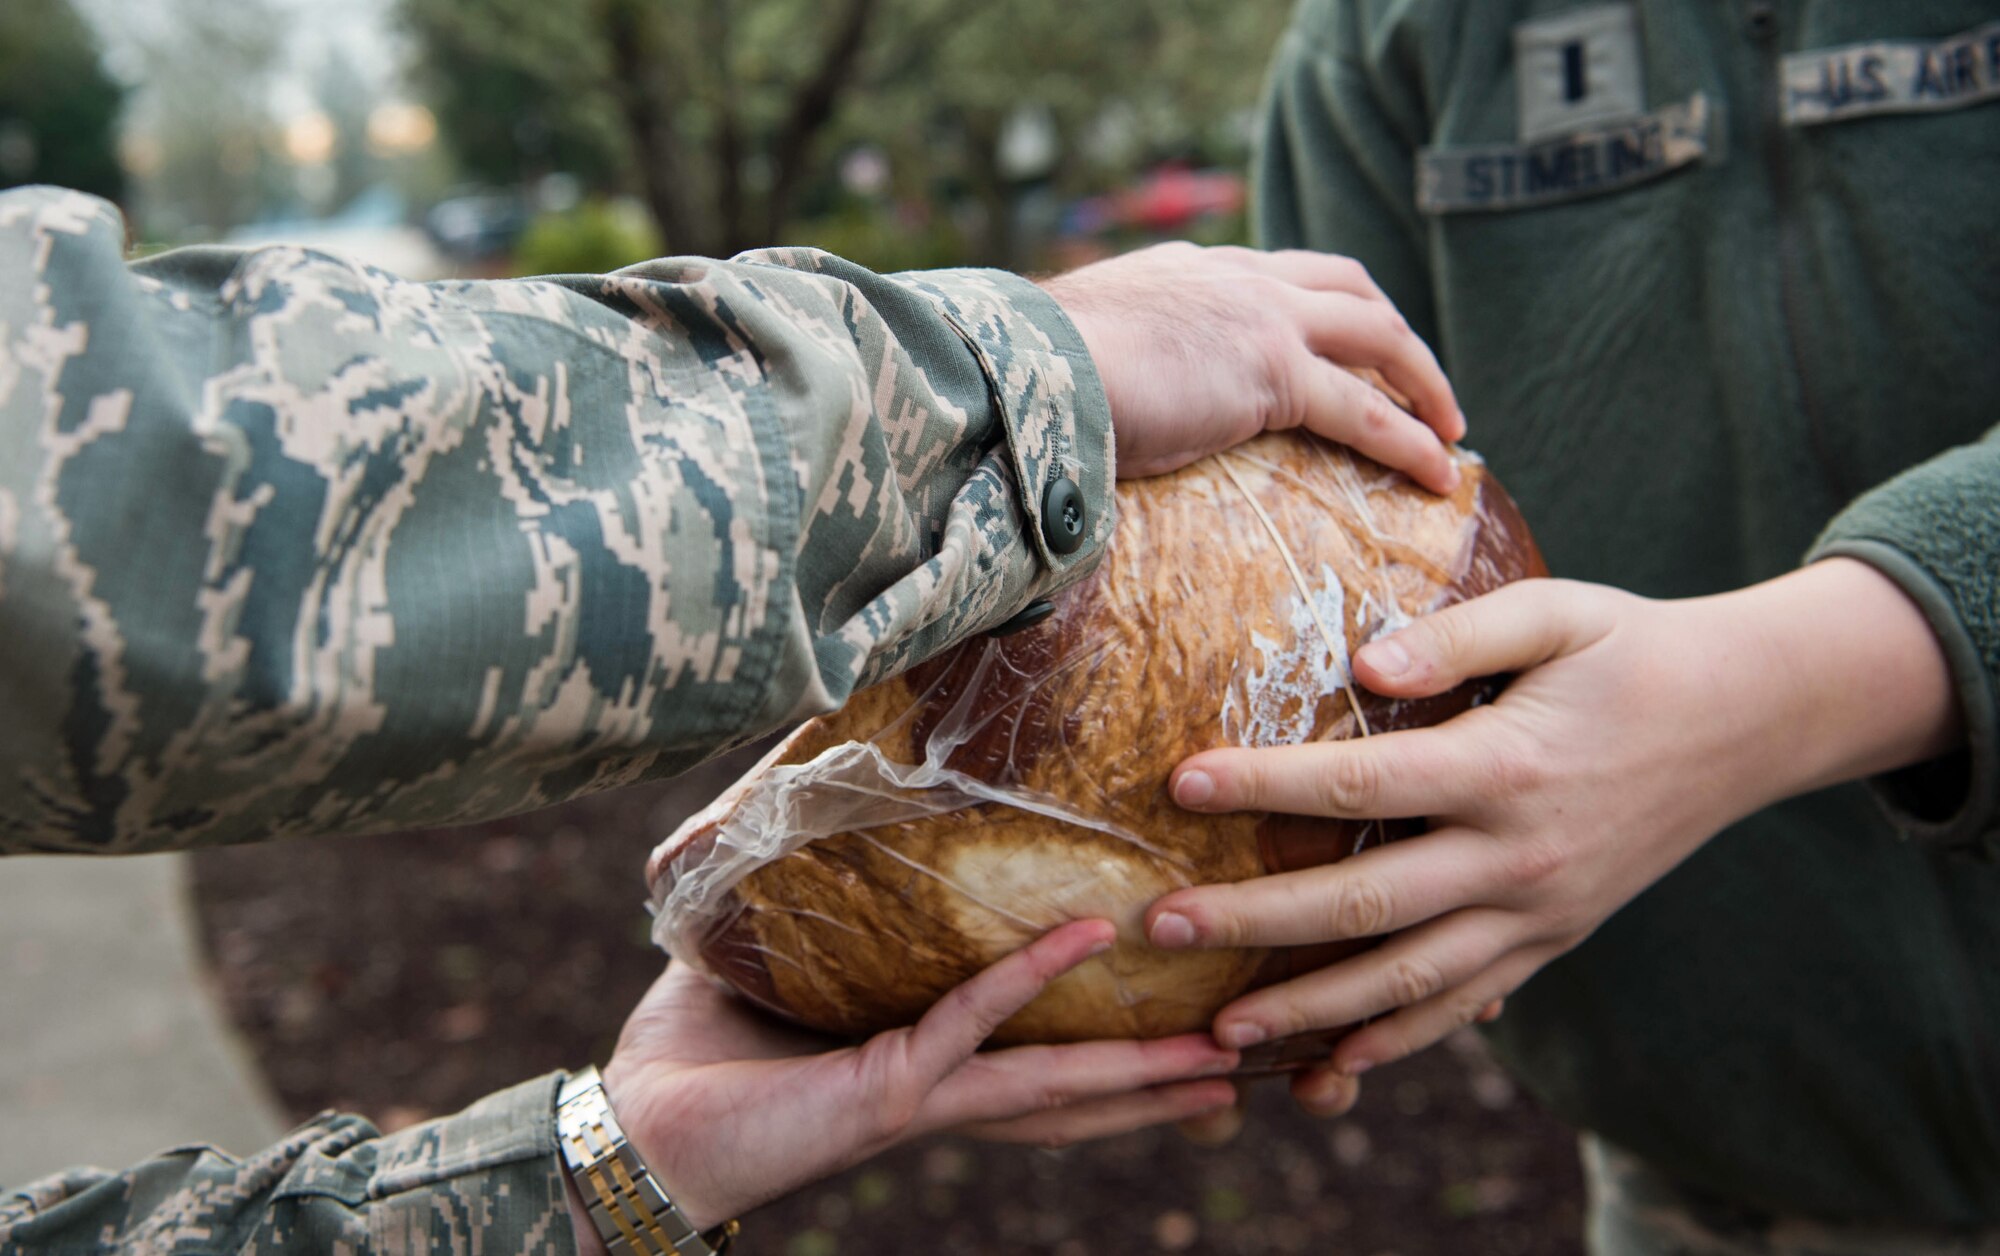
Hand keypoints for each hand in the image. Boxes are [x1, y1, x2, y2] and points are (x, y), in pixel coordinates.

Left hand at [580, 920, 1238, 1247]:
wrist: (635, 1126)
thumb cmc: (695, 1054)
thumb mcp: (772, 968)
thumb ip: (813, 913)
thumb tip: (814, 818)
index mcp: (924, 1070)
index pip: (1038, 1066)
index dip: (1115, 1059)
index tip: (1185, 1031)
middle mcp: (942, 1091)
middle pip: (1077, 1096)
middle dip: (1161, 1086)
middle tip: (1246, 1060)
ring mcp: (924, 1095)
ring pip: (1057, 1083)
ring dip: (1142, 1071)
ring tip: (1222, 1054)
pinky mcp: (891, 1089)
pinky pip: (974, 1023)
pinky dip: (1032, 979)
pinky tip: (1089, 939)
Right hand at [1042, 243, 1464, 491]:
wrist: (1030, 366)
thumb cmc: (1033, 373)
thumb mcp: (1083, 348)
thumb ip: (1111, 360)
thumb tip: (1086, 405)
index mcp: (1192, 268)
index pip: (1279, 276)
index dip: (1322, 309)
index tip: (1340, 346)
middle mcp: (1239, 277)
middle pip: (1350, 289)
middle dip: (1394, 334)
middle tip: (1418, 383)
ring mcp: (1265, 319)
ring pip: (1379, 337)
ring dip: (1424, 382)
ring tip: (1451, 430)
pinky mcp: (1276, 374)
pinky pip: (1368, 411)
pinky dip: (1412, 442)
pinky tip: (1440, 473)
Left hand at [1142, 560, 1959, 1090]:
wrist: (1747, 720)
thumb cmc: (1633, 651)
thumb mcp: (1560, 612)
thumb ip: (1461, 633)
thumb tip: (1365, 666)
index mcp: (1507, 766)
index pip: (1361, 783)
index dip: (1264, 785)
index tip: (1178, 783)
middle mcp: (1519, 856)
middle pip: (1365, 904)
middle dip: (1255, 922)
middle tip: (1159, 927)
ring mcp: (1538, 913)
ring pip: (1408, 979)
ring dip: (1310, 1008)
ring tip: (1220, 1028)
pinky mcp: (1550, 941)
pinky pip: (1464, 1006)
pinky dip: (1396, 1041)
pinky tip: (1330, 1062)